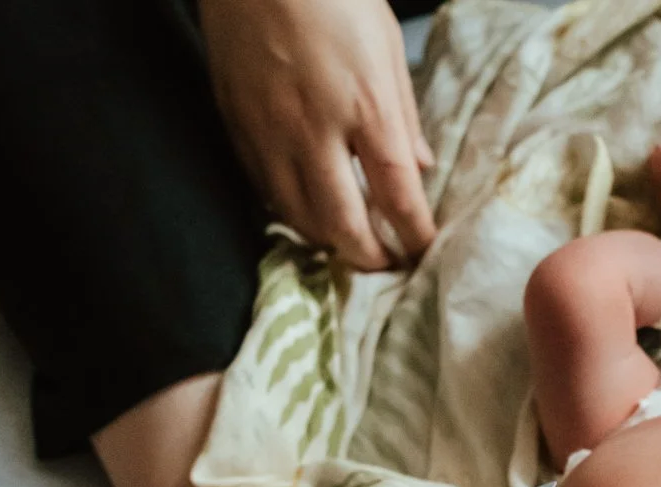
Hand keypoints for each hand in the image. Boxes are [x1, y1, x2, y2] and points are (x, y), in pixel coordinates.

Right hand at [199, 0, 435, 269]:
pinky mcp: (236, 125)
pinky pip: (264, 190)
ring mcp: (269, 132)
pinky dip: (289, 212)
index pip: (397, 196)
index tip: (424, 253)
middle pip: (342, 225)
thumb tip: (421, 166)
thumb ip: (404, 113)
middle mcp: (315, 130)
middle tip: (386, 266)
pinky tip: (306, 212)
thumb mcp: (386, 45)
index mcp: (366, 107)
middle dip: (368, 258)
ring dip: (327, 242)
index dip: (414, 236)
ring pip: (297, 217)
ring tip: (348, 245)